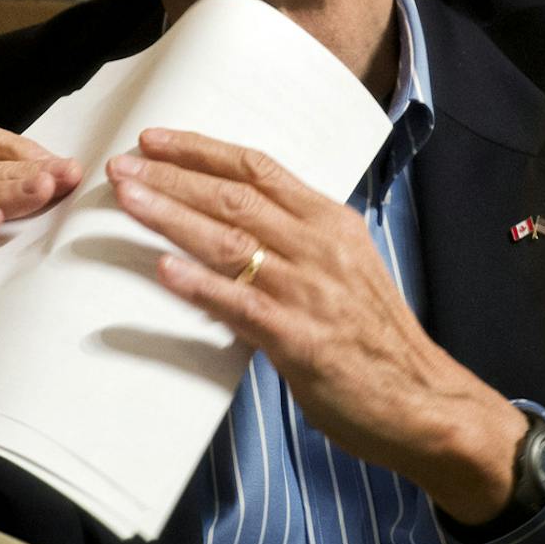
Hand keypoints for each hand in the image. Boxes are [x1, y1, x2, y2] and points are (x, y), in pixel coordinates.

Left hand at [107, 128, 525, 522]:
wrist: (423, 401)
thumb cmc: (376, 340)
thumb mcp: (345, 270)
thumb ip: (298, 244)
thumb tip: (239, 225)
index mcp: (331, 223)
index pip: (258, 169)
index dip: (200, 151)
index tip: (154, 141)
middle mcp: (320, 248)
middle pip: (234, 196)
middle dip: (171, 177)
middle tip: (120, 167)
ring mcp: (311, 292)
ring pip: (230, 241)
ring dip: (171, 217)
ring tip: (128, 200)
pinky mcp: (302, 341)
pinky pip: (241, 305)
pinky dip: (200, 286)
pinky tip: (164, 270)